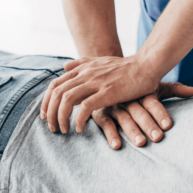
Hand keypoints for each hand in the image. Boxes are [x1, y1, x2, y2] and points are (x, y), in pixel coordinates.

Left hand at [40, 56, 158, 133]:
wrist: (147, 65)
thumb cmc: (127, 66)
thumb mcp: (100, 61)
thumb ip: (82, 64)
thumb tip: (64, 67)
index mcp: (83, 68)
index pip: (55, 85)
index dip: (46, 101)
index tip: (45, 115)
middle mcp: (85, 74)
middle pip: (56, 94)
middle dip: (50, 113)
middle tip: (52, 128)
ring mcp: (96, 82)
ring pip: (66, 100)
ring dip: (60, 118)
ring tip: (63, 130)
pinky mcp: (108, 92)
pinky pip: (85, 107)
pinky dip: (78, 119)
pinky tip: (80, 128)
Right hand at [92, 82, 192, 148]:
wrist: (105, 76)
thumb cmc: (136, 87)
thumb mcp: (154, 86)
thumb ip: (175, 90)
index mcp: (141, 91)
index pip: (152, 102)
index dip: (160, 113)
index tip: (168, 125)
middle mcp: (127, 97)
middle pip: (139, 111)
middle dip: (148, 124)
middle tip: (158, 138)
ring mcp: (113, 105)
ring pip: (124, 118)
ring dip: (132, 131)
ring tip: (141, 143)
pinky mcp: (100, 112)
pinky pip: (105, 123)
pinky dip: (110, 134)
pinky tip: (117, 145)